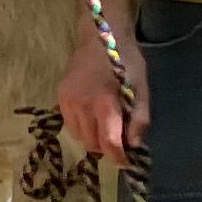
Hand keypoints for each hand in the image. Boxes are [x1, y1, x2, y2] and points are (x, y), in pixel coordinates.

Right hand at [58, 23, 144, 164]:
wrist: (99, 38)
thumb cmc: (126, 62)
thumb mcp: (142, 89)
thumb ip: (139, 119)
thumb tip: (133, 144)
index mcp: (105, 102)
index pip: (108, 141)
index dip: (118, 157)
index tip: (126, 163)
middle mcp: (81, 105)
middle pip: (92, 143)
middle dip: (107, 147)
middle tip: (119, 140)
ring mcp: (67, 101)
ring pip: (79, 137)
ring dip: (93, 138)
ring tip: (105, 126)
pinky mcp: (60, 97)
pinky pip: (70, 124)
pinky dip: (82, 127)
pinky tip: (92, 116)